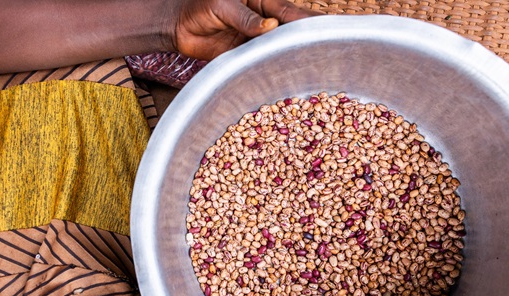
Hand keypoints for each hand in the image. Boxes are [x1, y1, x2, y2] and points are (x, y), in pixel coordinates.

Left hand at [172, 0, 321, 59]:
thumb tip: (271, 27)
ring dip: (291, 57)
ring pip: (278, 48)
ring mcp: (256, 38)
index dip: (309, 20)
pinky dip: (272, 68)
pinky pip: (261, 61)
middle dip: (307, 40)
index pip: (290, 12)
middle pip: (290, 31)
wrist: (177, 27)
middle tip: (331, 50)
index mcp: (262, 1)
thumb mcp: (222, 6)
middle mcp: (264, 20)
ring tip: (314, 67)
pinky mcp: (245, 55)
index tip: (327, 28)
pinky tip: (285, 76)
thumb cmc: (199, 6)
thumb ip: (245, 18)